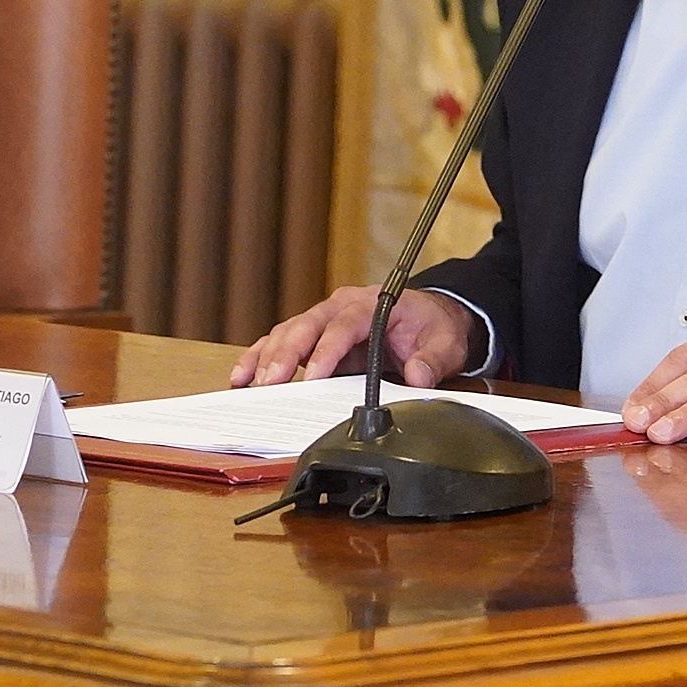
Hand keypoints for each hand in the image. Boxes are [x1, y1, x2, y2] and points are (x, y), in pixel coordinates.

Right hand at [230, 287, 476, 387]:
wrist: (430, 317)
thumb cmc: (432, 327)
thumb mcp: (444, 343)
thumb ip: (432, 359)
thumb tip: (417, 375)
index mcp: (372, 304)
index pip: (345, 324)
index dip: (327, 350)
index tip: (313, 376)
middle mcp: (342, 307)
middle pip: (306, 325)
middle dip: (285, 354)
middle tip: (269, 383)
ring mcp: (324, 319)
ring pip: (287, 333)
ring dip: (266, 357)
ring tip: (248, 383)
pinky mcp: (314, 336)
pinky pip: (282, 343)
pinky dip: (260, 357)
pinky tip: (242, 376)